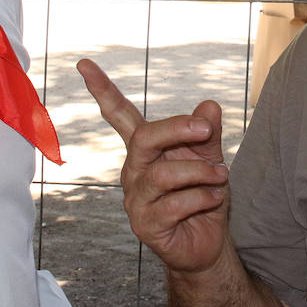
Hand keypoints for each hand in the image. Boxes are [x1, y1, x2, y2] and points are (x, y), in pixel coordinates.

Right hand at [78, 59, 230, 272]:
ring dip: (200, 172)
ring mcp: (136, 200)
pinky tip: (214, 199)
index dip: (102, 90)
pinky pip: (174, 205)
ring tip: (222, 177)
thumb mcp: (211, 158)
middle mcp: (134, 171)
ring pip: (163, 174)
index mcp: (145, 150)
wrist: (209, 242)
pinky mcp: (145, 225)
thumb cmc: (204, 195)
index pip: (119, 115)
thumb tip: (209, 104)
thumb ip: (208, 132)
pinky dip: (202, 198)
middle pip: (143, 138)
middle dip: (177, 129)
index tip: (84, 64)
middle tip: (207, 128)